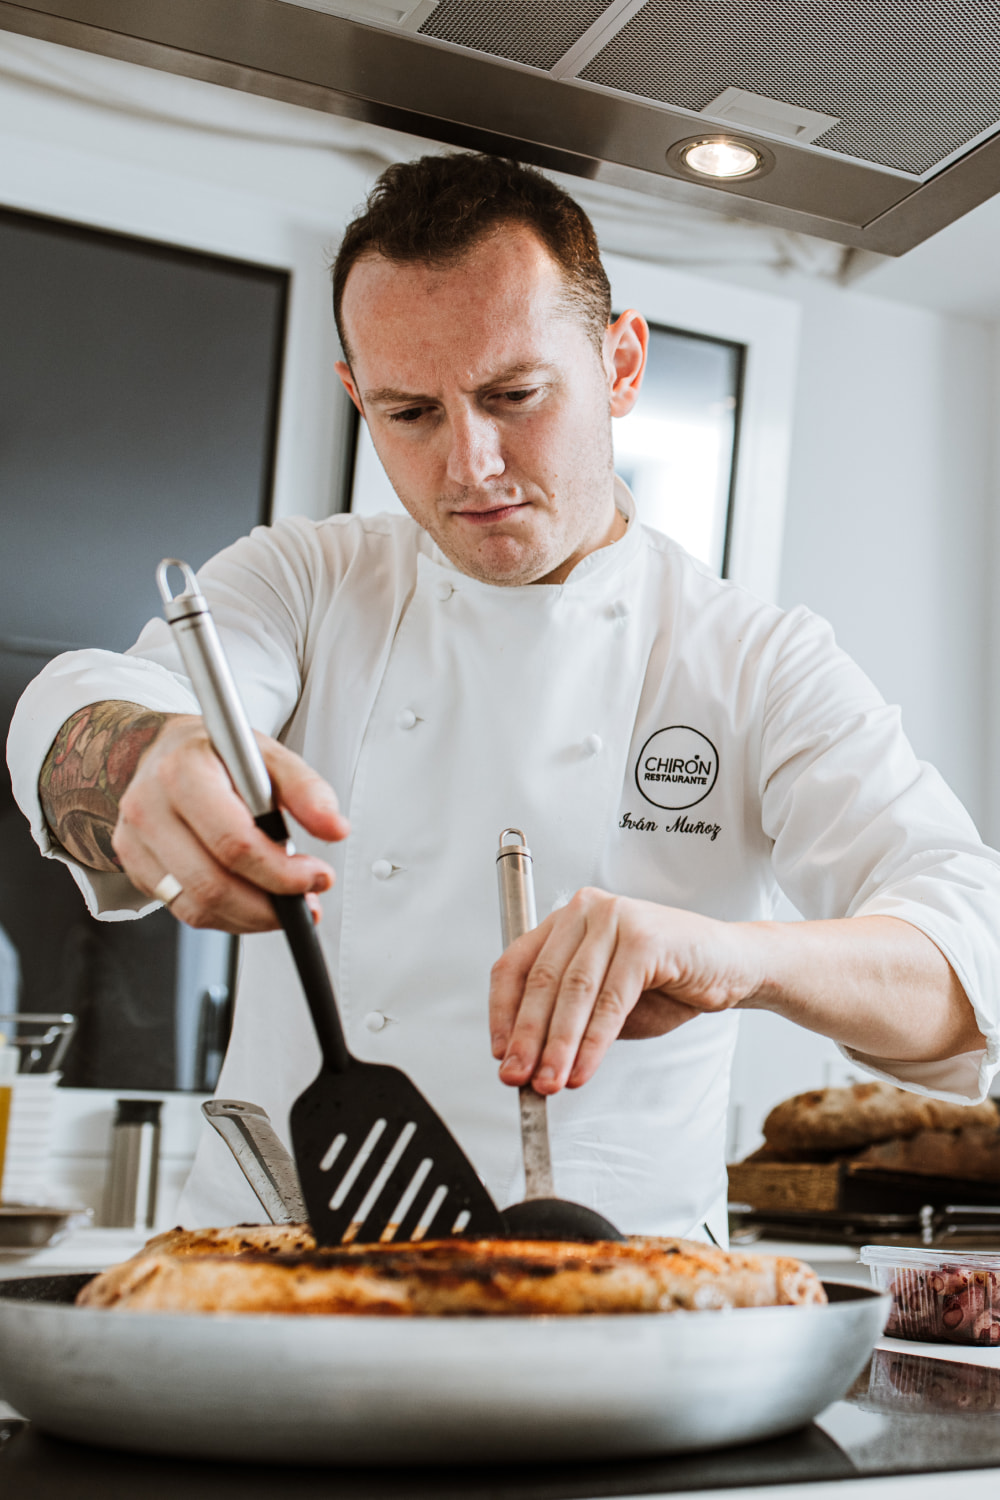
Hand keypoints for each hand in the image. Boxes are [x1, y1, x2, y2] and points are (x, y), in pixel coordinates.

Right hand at [112, 715, 348, 932]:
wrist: (160, 752)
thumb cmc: (214, 754)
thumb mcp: (266, 755)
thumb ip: (306, 789)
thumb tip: (334, 828)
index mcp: (183, 771)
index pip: (233, 841)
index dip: (281, 872)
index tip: (316, 876)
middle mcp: (149, 808)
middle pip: (213, 884)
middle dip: (270, 904)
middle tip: (306, 898)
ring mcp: (135, 842)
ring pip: (198, 907)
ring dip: (252, 917)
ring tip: (284, 903)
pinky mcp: (135, 869)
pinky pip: (185, 911)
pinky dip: (228, 916)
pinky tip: (251, 901)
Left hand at [489, 888, 759, 1093]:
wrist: (732, 966)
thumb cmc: (667, 981)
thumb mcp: (603, 1001)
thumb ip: (568, 1020)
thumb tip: (527, 1062)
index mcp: (566, 920)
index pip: (515, 965)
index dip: (503, 1014)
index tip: (501, 1054)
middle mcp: (585, 911)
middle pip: (541, 981)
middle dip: (527, 1038)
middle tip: (518, 1077)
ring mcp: (616, 918)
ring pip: (574, 993)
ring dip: (557, 1046)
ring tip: (549, 1082)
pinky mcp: (645, 938)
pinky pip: (610, 1000)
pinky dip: (593, 1042)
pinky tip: (583, 1069)